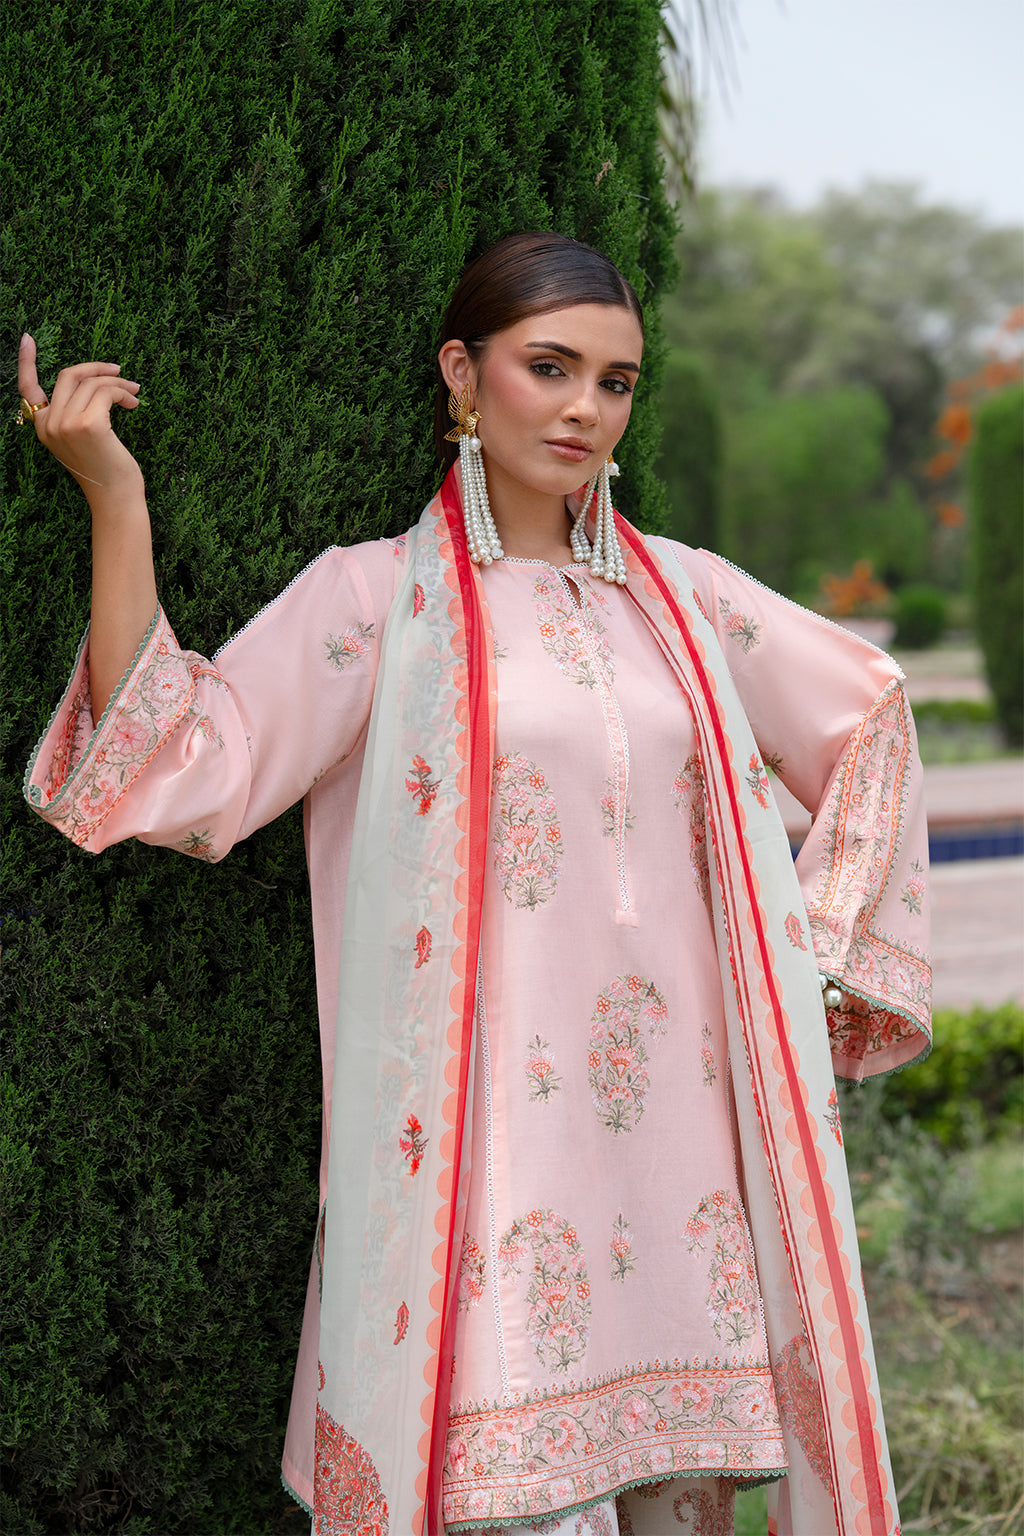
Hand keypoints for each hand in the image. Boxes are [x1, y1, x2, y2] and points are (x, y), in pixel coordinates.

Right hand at [18, 334, 142, 494]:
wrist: (115, 498)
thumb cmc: (105, 469)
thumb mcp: (81, 439)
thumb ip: (75, 414)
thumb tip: (94, 381)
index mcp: (43, 428)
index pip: (27, 389)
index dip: (26, 361)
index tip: (28, 338)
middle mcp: (49, 425)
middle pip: (68, 375)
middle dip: (96, 368)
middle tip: (120, 372)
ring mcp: (66, 424)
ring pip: (92, 383)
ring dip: (117, 383)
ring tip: (134, 393)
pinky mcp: (88, 424)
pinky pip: (107, 392)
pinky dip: (123, 393)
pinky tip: (133, 404)